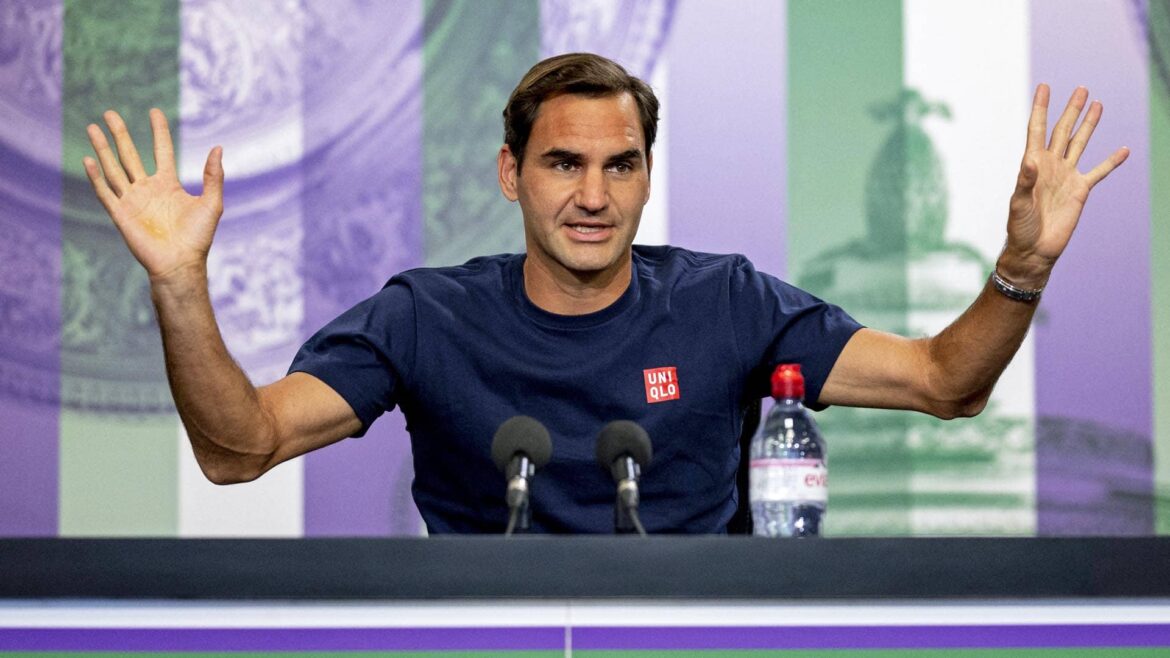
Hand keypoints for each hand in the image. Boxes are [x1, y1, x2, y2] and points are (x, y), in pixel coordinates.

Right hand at [83, 109, 222, 282]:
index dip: (159, 131)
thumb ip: (213, 176)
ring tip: (93, 127)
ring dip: (102, 148)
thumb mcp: (211, 203)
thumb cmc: (198, 238)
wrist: (181, 264)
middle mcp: (148, 189)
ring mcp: (133, 201)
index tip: (154, 111)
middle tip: (110, 112)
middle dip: (120, 134)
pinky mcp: (121, 214)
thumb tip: (218, 147)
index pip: (161, 150)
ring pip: (114, 168)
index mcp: (168, 185)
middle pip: (130, 155)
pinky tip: (89, 159)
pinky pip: (106, 192)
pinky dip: (96, 176)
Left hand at [1000, 84, 1129, 287]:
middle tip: (1080, 89)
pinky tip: (1124, 150)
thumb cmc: (1020, 227)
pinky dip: (1112, 161)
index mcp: (1033, 164)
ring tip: (1097, 105)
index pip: (1037, 130)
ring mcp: (1067, 176)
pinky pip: (1099, 172)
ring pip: (1080, 144)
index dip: (1041, 108)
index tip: (1044, 87)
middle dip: (1071, 110)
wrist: (1034, 249)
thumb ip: (1025, 181)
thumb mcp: (1019, 203)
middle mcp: (1051, 165)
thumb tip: (1030, 161)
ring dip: (1089, 125)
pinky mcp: (1081, 190)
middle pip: (1063, 131)